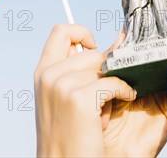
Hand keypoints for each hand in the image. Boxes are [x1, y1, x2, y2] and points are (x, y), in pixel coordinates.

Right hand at [34, 24, 136, 156]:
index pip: (61, 31)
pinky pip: (114, 82)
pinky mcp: (79, 98)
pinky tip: (120, 105)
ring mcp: (62, 85)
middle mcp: (49, 75)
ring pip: (105, 67)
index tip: (93, 48)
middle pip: (92, 52)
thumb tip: (122, 36)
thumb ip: (81, 67)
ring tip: (101, 111)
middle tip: (100, 98)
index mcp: (43, 72)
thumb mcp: (66, 97)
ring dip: (112, 87)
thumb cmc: (69, 135)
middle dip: (104, 72)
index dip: (81, 32)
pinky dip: (124, 92)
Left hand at [101, 31, 166, 157]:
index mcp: (138, 72)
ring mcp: (163, 97)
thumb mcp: (105, 84)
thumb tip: (122, 34)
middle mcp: (152, 82)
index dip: (160, 28)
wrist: (101, 153)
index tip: (165, 11)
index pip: (152, 45)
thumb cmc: (101, 122)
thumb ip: (115, 61)